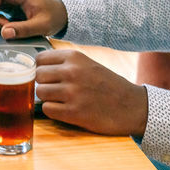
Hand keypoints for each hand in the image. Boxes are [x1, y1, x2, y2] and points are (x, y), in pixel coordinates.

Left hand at [34, 49, 148, 135]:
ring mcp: (72, 92)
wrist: (131, 106)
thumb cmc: (108, 85)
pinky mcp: (74, 112)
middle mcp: (72, 72)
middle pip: (37, 76)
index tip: (47, 75)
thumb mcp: (88, 64)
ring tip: (61, 100)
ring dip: (48, 98)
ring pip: (40, 93)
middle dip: (44, 84)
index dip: (41, 68)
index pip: (39, 59)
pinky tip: (65, 110)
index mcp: (74, 57)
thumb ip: (65, 63)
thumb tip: (38, 67)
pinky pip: (47, 109)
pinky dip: (53, 111)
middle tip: (55, 90)